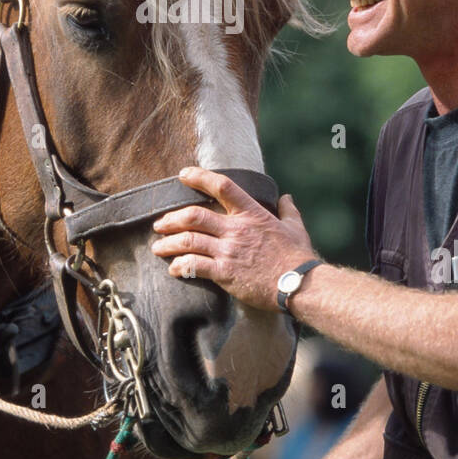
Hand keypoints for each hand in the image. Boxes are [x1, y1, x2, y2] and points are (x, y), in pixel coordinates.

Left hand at [151, 166, 317, 309]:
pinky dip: (180, 267)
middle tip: (160, 225)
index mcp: (252, 214)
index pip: (223, 186)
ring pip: (188, 241)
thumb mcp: (295, 227)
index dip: (200, 177)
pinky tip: (174, 270)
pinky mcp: (225, 273)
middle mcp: (236, 229)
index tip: (184, 174)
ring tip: (158, 248)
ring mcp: (228, 251)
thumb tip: (286, 197)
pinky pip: (194, 266)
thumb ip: (288, 210)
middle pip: (194, 216)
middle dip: (171, 219)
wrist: (299, 284)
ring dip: (168, 244)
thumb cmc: (297, 256)